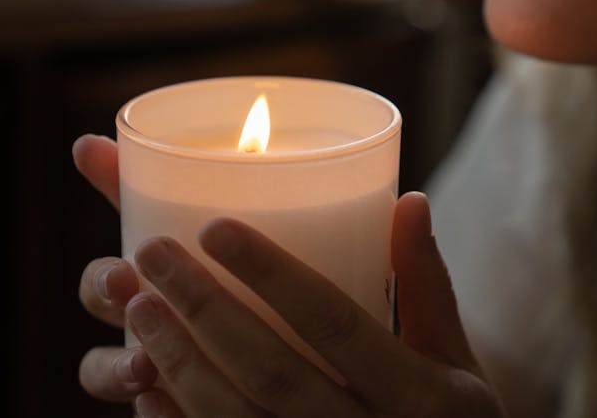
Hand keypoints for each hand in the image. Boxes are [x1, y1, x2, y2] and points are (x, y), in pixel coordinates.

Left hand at [74, 133, 504, 417]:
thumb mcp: (457, 363)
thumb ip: (428, 286)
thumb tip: (409, 200)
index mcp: (419, 396)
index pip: (333, 322)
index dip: (271, 274)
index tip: (212, 227)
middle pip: (270, 370)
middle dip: (204, 309)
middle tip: (153, 253)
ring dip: (179, 362)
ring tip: (139, 305)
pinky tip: (145, 386)